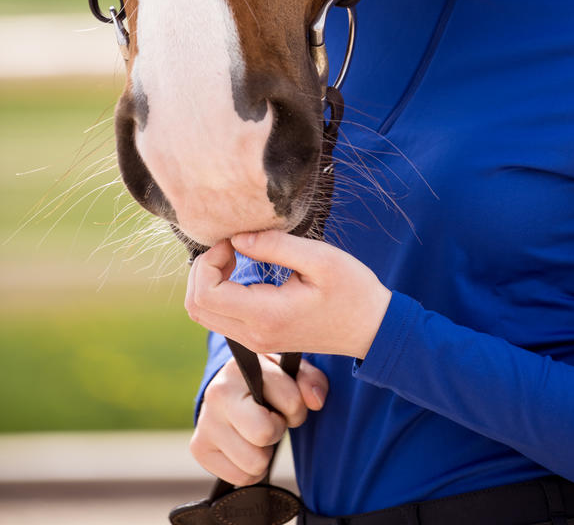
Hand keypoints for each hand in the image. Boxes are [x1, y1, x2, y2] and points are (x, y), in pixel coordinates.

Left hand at [185, 231, 392, 360]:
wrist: (372, 329)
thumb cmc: (353, 291)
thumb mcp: (321, 259)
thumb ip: (276, 246)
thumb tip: (237, 238)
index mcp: (266, 315)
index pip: (206, 294)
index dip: (209, 261)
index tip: (233, 240)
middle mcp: (254, 335)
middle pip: (196, 307)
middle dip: (202, 269)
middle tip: (231, 244)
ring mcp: (255, 341)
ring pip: (204, 314)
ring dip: (209, 280)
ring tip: (236, 254)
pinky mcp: (259, 338)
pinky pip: (220, 317)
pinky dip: (219, 291)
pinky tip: (242, 268)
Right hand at [190, 352, 327, 485]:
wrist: (229, 388)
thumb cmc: (265, 380)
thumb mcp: (289, 371)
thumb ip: (311, 381)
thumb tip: (316, 401)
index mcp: (242, 369)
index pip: (290, 402)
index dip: (296, 407)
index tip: (285, 402)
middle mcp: (217, 394)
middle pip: (264, 435)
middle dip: (276, 431)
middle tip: (270, 420)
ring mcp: (205, 423)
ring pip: (254, 464)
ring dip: (263, 452)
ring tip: (254, 432)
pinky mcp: (200, 449)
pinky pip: (241, 478)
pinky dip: (249, 468)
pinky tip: (244, 445)